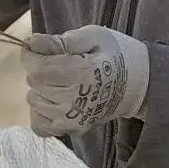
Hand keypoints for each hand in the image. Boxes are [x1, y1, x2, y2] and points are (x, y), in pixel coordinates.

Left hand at [21, 26, 150, 137]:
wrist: (137, 85)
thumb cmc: (117, 55)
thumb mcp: (95, 36)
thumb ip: (64, 40)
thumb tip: (33, 43)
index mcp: (82, 73)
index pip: (38, 68)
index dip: (31, 55)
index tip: (38, 48)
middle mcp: (75, 100)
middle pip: (35, 83)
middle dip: (39, 69)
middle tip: (58, 64)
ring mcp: (72, 119)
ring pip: (34, 101)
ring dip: (41, 89)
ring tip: (61, 82)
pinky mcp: (71, 130)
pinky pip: (39, 124)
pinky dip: (41, 111)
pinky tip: (54, 100)